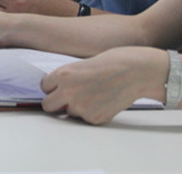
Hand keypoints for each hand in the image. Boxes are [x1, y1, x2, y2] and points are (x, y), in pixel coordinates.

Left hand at [41, 47, 167, 123]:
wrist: (138, 72)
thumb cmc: (114, 62)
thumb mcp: (83, 63)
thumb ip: (69, 77)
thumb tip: (60, 89)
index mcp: (63, 74)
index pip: (44, 87)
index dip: (53, 86)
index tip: (60, 86)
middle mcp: (68, 92)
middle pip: (48, 106)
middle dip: (56, 102)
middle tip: (68, 97)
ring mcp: (81, 107)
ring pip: (68, 113)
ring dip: (76, 107)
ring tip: (95, 94)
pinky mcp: (94, 119)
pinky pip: (85, 119)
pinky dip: (92, 112)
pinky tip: (104, 101)